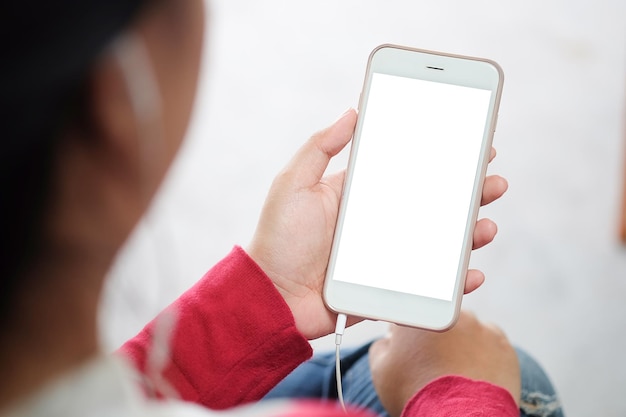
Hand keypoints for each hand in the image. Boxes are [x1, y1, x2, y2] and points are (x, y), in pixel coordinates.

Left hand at [247, 110, 507, 338]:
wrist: (270, 297)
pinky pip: (429, 286)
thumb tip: (352, 111)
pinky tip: (470, 274)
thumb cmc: (278, 239)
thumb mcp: (294, 183)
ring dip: (469, 234)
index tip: (469, 144)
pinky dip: (454, 283)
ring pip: (438, 244)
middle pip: (432, 205)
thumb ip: (320, 146)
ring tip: (487, 225)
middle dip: (466, 193)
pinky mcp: (388, 288)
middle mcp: (379, 223)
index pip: (408, 172)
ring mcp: (386, 257)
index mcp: (360, 195)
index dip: (439, 159)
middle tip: (492, 182)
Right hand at [369, 311, 520, 416]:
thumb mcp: (381, 371)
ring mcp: (477, 325)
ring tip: (457, 374)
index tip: (409, 354)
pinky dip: (484, 355)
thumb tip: (389, 340)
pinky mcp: (501, 341)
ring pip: (466, 330)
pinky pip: (490, 343)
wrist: (458, 416)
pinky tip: (475, 375)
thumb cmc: (416, 393)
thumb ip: (381, 346)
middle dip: (437, 339)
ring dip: (462, 344)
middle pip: (439, 322)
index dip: (406, 338)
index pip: (408, 318)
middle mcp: (446, 313)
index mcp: (415, 315)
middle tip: (434, 366)